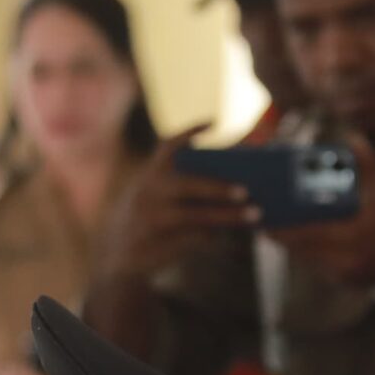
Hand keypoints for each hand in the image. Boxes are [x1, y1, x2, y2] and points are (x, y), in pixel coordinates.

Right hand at [96, 122, 257, 282]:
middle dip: (218, 187)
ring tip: (255, 214)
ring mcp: (152, 218)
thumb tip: (238, 184)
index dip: (190, 131)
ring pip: (195, 215)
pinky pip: (192, 238)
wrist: (119, 254)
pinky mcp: (156, 243)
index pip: (169, 146)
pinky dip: (214, 235)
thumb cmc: (152, 217)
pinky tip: (234, 233)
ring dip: (227, 215)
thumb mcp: (158, 195)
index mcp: (152, 172)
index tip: (214, 120)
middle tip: (246, 189)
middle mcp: (150, 191)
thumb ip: (188, 185)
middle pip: (188, 184)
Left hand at [265, 136, 374, 291]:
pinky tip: (289, 240)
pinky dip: (303, 253)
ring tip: (269, 230)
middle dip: (281, 237)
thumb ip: (368, 161)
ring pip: (306, 259)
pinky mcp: (341, 282)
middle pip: (302, 249)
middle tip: (261, 223)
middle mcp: (347, 261)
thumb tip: (351, 136)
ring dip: (288, 246)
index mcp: (356, 237)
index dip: (285, 229)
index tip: (266, 219)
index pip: (311, 234)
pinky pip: (315, 266)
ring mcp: (343, 275)